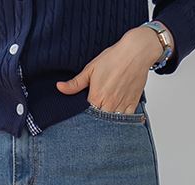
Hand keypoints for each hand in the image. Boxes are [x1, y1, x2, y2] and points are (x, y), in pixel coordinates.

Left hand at [56, 25, 172, 114]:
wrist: (136, 52)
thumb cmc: (113, 58)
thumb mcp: (90, 69)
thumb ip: (75, 83)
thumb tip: (59, 88)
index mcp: (96, 98)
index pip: (86, 115)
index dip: (84, 115)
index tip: (85, 112)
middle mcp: (109, 105)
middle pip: (99, 121)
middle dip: (96, 119)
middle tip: (95, 113)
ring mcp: (122, 106)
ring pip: (113, 122)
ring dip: (108, 120)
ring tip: (106, 113)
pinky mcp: (133, 104)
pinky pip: (127, 119)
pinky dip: (122, 118)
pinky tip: (118, 113)